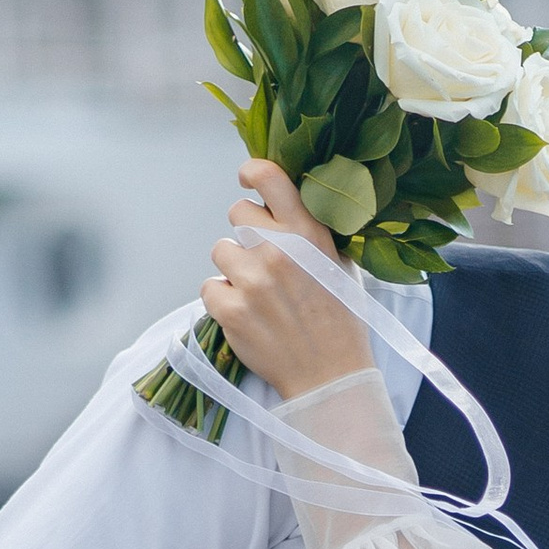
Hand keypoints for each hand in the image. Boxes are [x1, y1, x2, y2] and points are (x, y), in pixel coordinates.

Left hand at [200, 160, 370, 399]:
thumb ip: (308, 231)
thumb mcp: (338, 263)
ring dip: (233, 269)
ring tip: (257, 293)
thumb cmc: (339, 320)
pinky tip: (247, 314)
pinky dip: (223, 300)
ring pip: (220, 251)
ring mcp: (251, 281)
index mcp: (307, 232)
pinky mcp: (230, 311)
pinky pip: (210, 288)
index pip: (269, 177)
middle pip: (236, 212)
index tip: (247, 180)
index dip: (252, 173)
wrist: (330, 376)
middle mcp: (277, 251)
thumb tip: (278, 207)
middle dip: (244, 231)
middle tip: (260, 258)